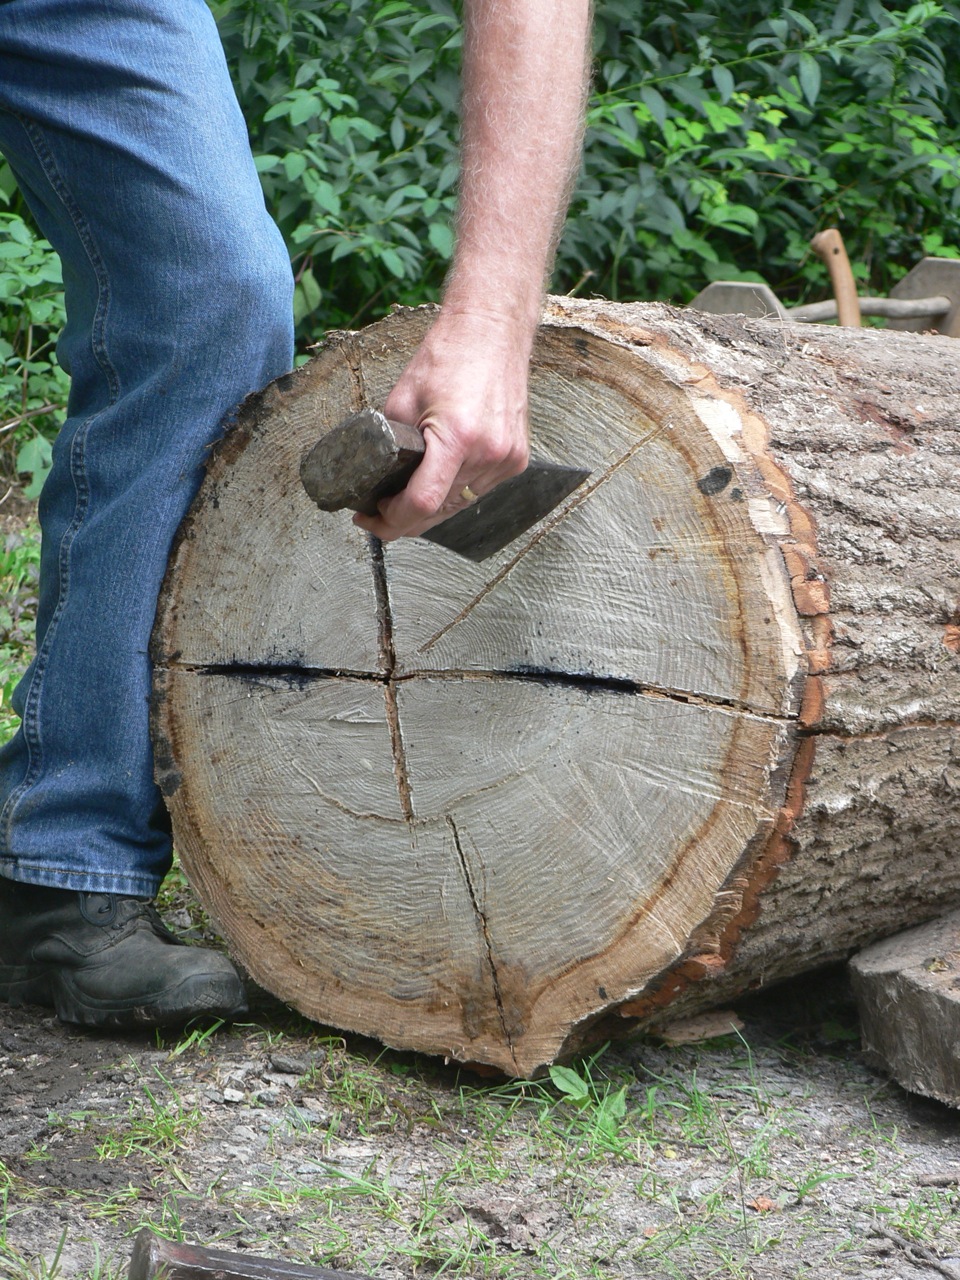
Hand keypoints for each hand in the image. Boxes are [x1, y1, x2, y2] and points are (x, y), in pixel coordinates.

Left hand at [352, 309, 532, 541]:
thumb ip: (390, 445)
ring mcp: (507, 458)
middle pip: (441, 511)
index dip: (393, 520)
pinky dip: (454, 492)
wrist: (492, 332)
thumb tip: (378, 478)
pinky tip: (437, 485)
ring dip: (431, 509)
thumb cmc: (448, 356)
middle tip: (378, 517)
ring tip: (404, 502)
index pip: (423, 503)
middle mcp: (489, 452)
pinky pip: (478, 491)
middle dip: (405, 521)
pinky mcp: (517, 458)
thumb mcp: (402, 400)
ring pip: (459, 505)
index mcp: (458, 436)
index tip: (373, 516)